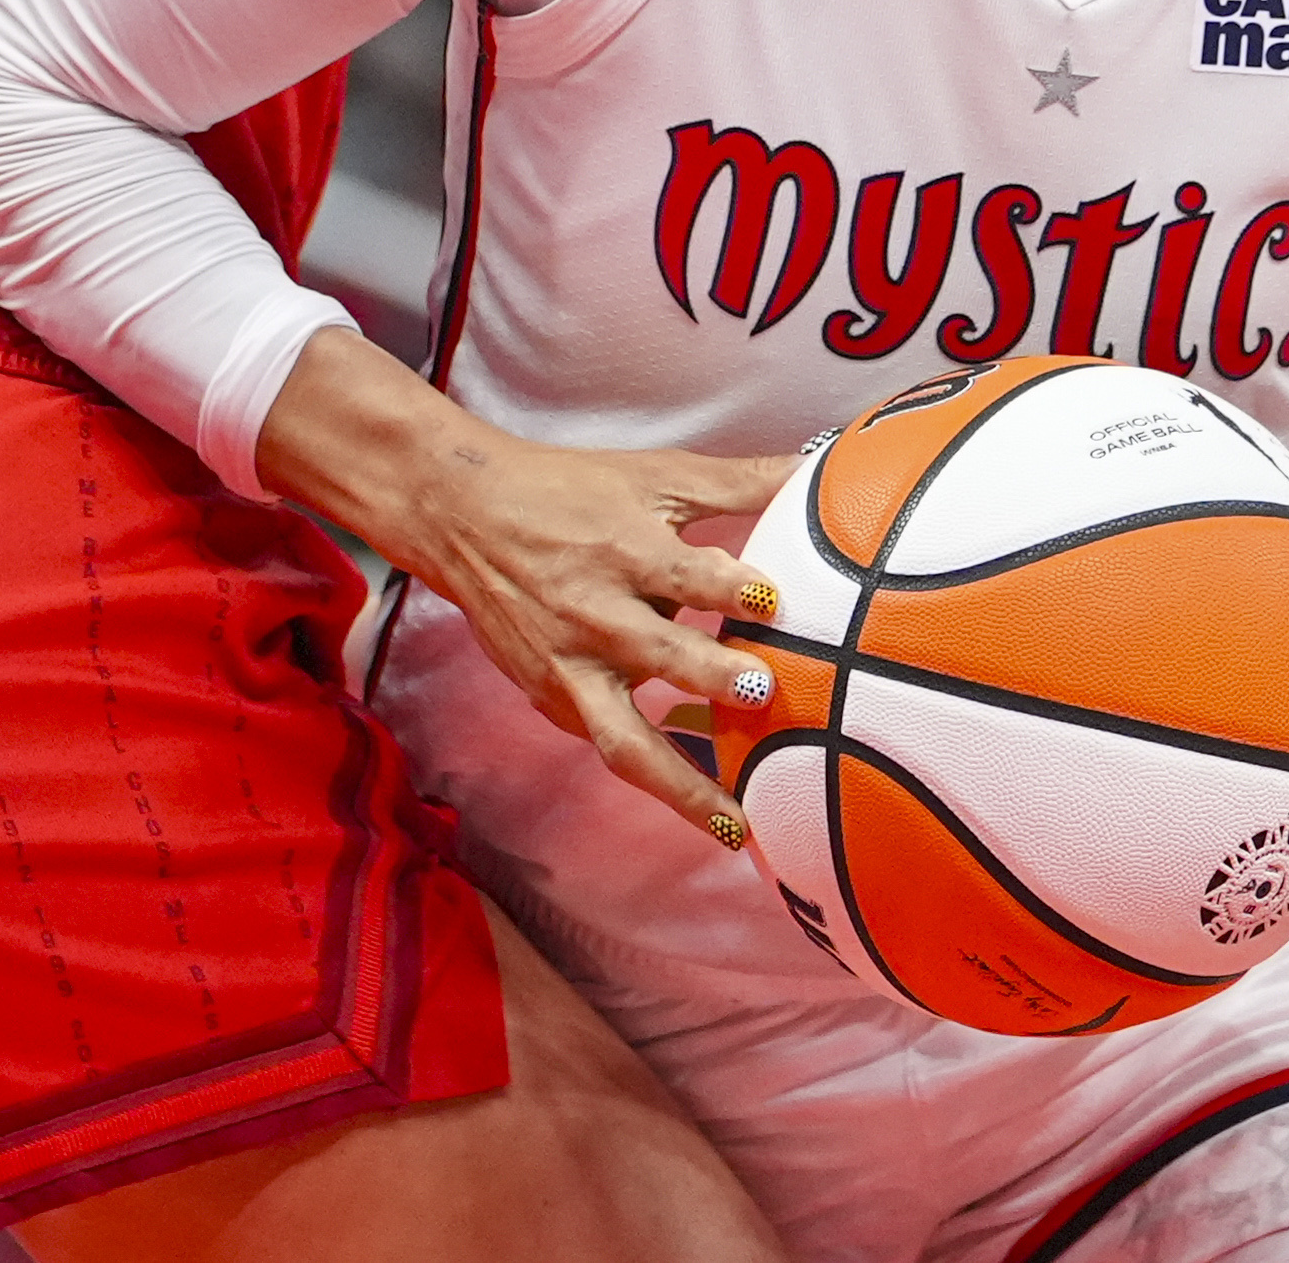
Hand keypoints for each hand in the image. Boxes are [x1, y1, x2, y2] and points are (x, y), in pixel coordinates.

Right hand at [259, 333, 792, 849]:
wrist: (466, 518)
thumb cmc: (572, 491)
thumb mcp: (657, 475)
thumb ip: (741, 482)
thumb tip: (822, 466)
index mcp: (625, 550)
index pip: (686, 573)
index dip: (733, 586)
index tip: (776, 597)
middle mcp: (596, 614)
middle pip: (656, 654)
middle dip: (709, 677)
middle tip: (764, 695)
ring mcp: (570, 666)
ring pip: (623, 739)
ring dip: (681, 786)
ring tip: (736, 824)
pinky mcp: (551, 697)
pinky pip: (607, 744)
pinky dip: (653, 773)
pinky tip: (702, 801)